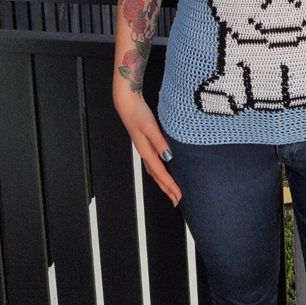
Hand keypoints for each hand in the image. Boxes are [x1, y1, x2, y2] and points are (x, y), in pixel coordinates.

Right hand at [113, 90, 182, 207]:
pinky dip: (160, 172)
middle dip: (166, 189)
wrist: (127, 104)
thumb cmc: (138, 114)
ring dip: (163, 182)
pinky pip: (153, 164)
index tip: (178, 196)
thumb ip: (160, 142)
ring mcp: (144, 149)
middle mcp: (145, 153)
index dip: (170, 185)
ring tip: (171, 191)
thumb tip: (168, 157)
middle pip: (157, 176)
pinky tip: (164, 171)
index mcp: (146, 151)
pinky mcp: (145, 145)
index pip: (160, 173)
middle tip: (176, 200)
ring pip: (155, 172)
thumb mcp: (150, 127)